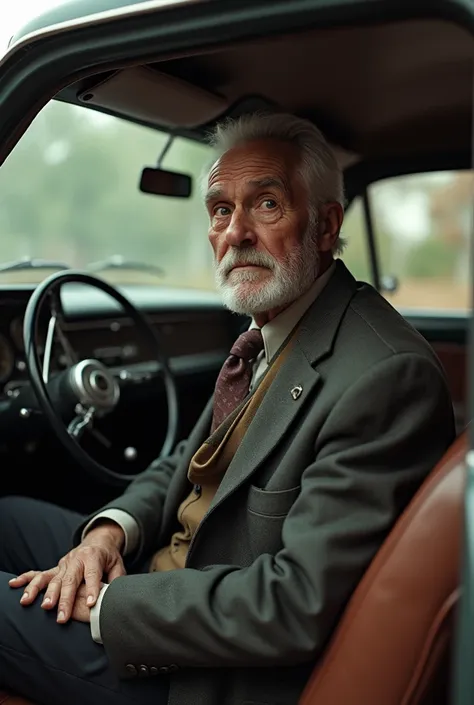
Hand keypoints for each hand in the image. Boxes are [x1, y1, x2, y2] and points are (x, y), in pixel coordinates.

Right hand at [9, 521, 125, 622]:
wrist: (98, 540)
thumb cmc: (109, 556)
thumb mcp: (118, 564)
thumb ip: (116, 579)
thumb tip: (116, 595)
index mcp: (93, 556)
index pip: (92, 574)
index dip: (91, 588)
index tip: (90, 603)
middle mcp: (75, 559)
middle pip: (69, 580)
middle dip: (64, 599)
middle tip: (61, 617)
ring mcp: (63, 564)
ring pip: (51, 578)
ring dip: (43, 592)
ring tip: (35, 605)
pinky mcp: (56, 568)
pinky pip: (39, 573)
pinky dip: (26, 579)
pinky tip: (13, 584)